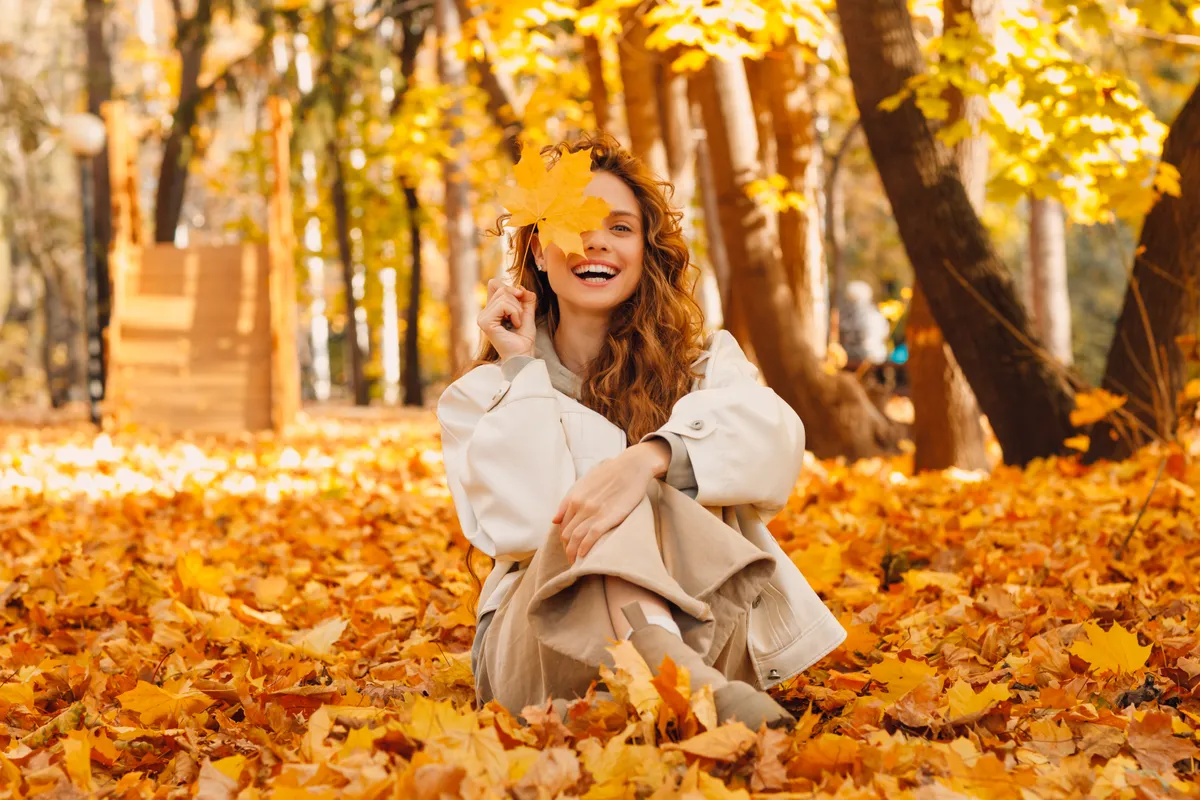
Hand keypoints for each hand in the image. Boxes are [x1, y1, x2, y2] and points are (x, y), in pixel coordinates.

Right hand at [478, 279, 536, 360]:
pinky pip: (503, 305)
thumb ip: (526, 300)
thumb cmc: (524, 339)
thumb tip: (522, 287)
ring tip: (517, 323)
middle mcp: (484, 313)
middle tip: (520, 317)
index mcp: (491, 310)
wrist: (523, 355)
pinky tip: (515, 324)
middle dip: (517, 300)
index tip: (521, 299)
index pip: (495, 284)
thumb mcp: (527, 314)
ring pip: (503, 296)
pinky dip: (515, 313)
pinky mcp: (485, 322)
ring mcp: (482, 318)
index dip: (510, 288)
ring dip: (517, 309)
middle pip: (501, 289)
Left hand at [555, 441, 671, 564]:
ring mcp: (593, 511)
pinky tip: (583, 557)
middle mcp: (580, 505)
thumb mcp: (585, 483)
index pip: (562, 525)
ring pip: (575, 538)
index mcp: (574, 497)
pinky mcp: (607, 517)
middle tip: (573, 560)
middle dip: (567, 549)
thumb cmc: (610, 473)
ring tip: (575, 564)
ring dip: (573, 554)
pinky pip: (590, 537)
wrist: (631, 466)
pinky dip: (584, 549)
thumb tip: (555, 519)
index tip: (569, 548)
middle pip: (566, 534)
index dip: (563, 539)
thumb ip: (569, 500)